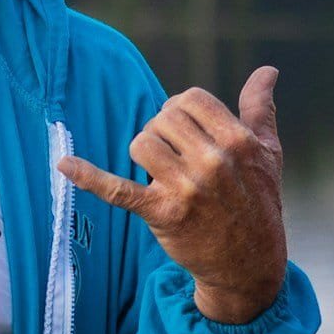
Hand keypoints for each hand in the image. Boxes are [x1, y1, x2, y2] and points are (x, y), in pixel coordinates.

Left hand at [58, 67, 287, 325]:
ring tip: (159, 169)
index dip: (182, 110)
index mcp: (238, 141)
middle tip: (173, 154)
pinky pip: (118, 190)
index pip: (190, 99)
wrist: (250, 264)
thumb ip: (261, 109)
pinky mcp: (161, 214)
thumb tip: (268, 70)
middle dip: (163, 130)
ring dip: (145, 152)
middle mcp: (213, 162)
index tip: (186, 131)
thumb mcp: (269, 154)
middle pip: (163, 118)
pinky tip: (64, 165)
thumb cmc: (259, 202)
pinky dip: (89, 177)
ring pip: (141, 143)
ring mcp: (186, 189)